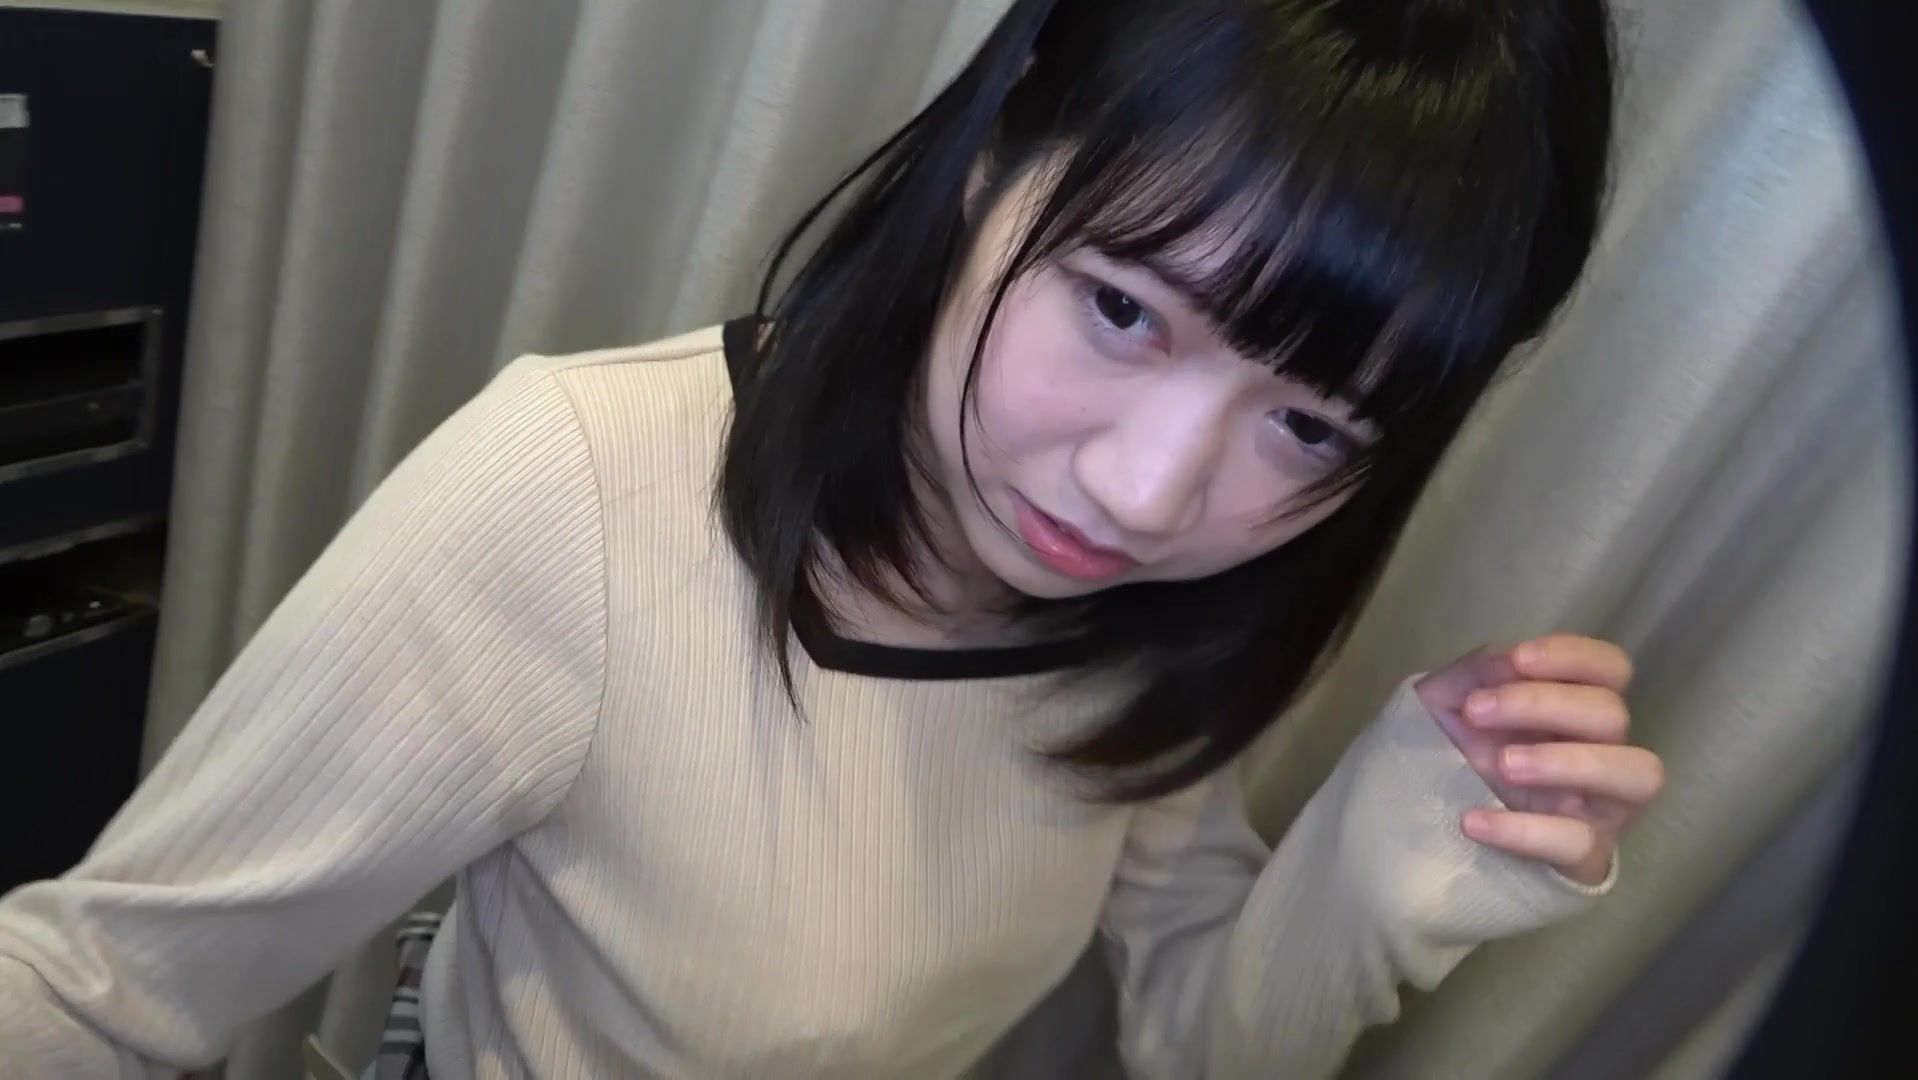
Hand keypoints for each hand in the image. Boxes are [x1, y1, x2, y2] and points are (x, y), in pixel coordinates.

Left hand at [1415, 634, 1663, 885]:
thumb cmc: (1451, 754)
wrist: (1423, 829)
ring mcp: (1602, 809)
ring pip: (1638, 776)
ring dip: (1570, 761)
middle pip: (1613, 715)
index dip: (1574, 656)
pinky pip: (1578, 844)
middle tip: (1477, 710)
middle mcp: (1602, 753)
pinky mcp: (1584, 860)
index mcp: (1575, 710)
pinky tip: (1473, 820)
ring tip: (1504, 765)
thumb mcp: (1448, 703)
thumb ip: (1475, 674)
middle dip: (1545, 703)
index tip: (1517, 658)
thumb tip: (1505, 659)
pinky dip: (1525, 831)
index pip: (1611, 669)